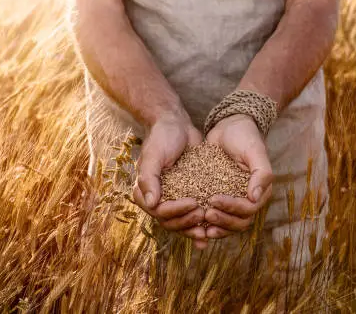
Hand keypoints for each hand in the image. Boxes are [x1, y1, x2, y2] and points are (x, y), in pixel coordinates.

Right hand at [133, 114, 208, 248]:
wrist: (177, 125)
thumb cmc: (162, 137)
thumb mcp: (154, 155)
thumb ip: (149, 178)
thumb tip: (151, 203)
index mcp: (144, 191)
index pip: (159, 211)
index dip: (176, 211)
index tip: (193, 202)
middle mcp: (156, 198)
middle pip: (170, 222)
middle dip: (186, 222)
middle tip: (203, 213)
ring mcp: (172, 199)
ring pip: (181, 222)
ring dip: (194, 226)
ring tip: (209, 224)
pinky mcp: (187, 195)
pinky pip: (192, 214)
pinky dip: (201, 224)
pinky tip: (211, 230)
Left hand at [205, 114, 273, 238]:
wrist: (228, 126)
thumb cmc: (244, 136)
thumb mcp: (254, 151)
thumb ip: (261, 173)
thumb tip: (255, 198)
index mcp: (260, 191)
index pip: (248, 209)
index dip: (232, 208)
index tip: (213, 199)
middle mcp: (248, 199)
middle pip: (239, 222)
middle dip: (223, 221)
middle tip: (205, 214)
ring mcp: (234, 200)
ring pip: (228, 224)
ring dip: (216, 226)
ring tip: (201, 222)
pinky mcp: (219, 197)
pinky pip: (216, 216)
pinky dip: (207, 224)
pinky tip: (195, 224)